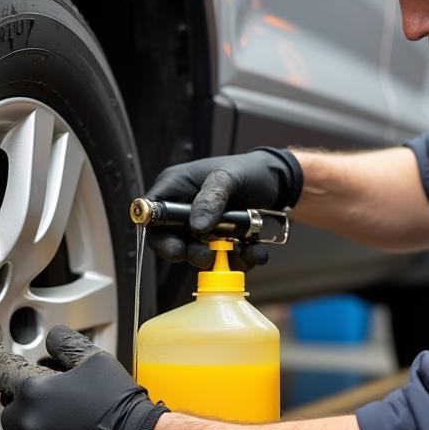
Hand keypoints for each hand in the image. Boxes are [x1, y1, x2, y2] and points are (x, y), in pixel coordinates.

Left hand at [0, 326, 167, 429]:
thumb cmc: (116, 400)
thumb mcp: (93, 358)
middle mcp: (29, 421)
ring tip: (67, 415)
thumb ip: (65, 343)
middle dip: (25, 401)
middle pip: (11, 408)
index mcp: (34, 391)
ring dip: (37, 423)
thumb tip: (52, 338)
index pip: (1, 374)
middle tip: (51, 394)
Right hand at [145, 147, 301, 269]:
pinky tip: (256, 250)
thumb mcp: (228, 177)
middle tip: (204, 257)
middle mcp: (184, 210)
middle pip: (169, 239)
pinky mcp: (221, 243)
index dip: (156, 232)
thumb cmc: (248, 170)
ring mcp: (202, 229)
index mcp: (176, 187)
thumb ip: (211, 197)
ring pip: (196, 253)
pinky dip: (240, 259)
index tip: (175, 248)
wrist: (277, 182)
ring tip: (237, 250)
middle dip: (186, 252)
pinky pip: (224, 259)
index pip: (151, 212)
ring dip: (215, 258)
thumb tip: (197, 226)